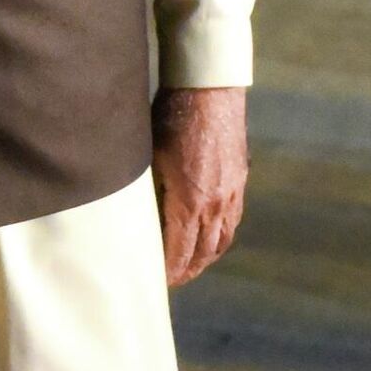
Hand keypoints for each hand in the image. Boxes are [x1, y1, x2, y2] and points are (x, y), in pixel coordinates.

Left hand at [152, 86, 248, 285]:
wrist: (210, 90)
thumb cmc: (172, 115)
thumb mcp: (148, 151)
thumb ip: (144, 185)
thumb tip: (131, 209)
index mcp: (189, 200)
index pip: (178, 249)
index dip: (168, 268)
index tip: (156, 280)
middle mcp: (215, 205)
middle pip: (202, 252)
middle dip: (186, 270)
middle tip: (171, 280)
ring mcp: (232, 195)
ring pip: (220, 240)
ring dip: (205, 258)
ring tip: (190, 266)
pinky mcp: (240, 183)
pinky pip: (232, 223)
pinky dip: (220, 238)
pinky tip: (210, 238)